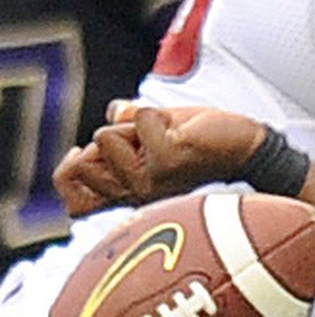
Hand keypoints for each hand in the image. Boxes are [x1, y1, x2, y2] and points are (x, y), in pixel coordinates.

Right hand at [59, 100, 264, 213]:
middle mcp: (135, 195)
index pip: (73, 202)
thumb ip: (122, 135)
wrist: (245, 147)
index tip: (84, 151)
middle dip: (108, 136)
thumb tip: (114, 116)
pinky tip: (181, 132)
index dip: (67, 172)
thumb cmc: (198, 143)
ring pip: (104, 136)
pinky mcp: (166, 163)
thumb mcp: (149, 139)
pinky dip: (156, 114)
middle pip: (81, 162)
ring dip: (135, 123)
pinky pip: (137, 119)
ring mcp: (149, 182)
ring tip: (169, 136)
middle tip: (147, 141)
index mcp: (128, 193)